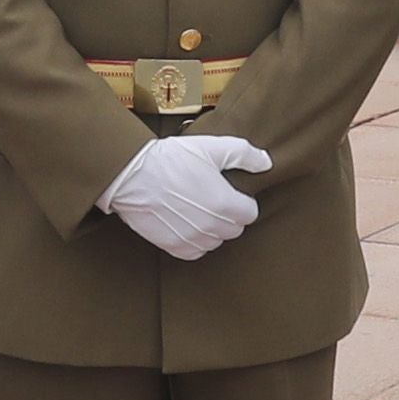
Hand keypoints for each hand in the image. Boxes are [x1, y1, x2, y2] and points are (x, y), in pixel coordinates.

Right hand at [100, 133, 271, 261]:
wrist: (132, 175)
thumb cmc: (171, 159)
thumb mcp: (211, 147)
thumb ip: (244, 154)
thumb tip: (266, 163)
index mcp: (225, 203)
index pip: (250, 213)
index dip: (242, 201)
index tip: (229, 192)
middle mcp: (211, 226)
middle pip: (234, 229)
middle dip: (228, 215)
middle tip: (212, 198)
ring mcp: (192, 239)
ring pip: (216, 241)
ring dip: (212, 229)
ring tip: (197, 209)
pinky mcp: (174, 246)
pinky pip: (196, 252)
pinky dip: (195, 241)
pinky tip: (186, 224)